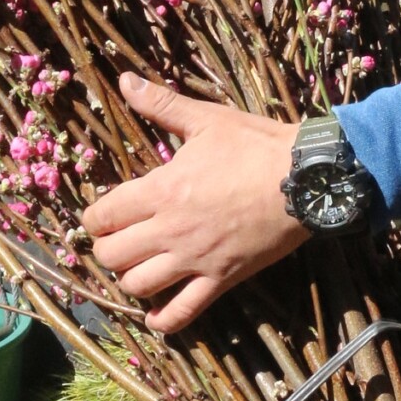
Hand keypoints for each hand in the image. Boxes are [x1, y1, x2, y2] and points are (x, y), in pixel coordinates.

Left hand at [83, 73, 307, 333]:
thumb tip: (125, 80)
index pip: (103, 215)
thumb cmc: (256, 145)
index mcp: (162, 190)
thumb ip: (161, 103)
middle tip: (116, 239)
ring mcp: (196, 259)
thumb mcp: (206, 119)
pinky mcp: (221, 279)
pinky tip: (155, 315)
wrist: (307, 179)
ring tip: (137, 267)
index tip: (99, 215)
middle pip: (113, 255)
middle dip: (106, 249)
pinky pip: (183, 313)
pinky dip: (163, 320)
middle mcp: (171, 230)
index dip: (93, 217)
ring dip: (130, 279)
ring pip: (139, 286)